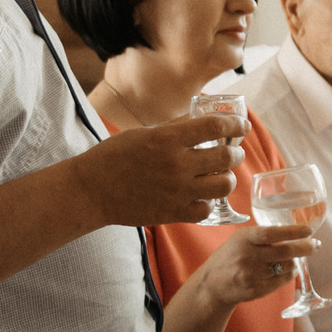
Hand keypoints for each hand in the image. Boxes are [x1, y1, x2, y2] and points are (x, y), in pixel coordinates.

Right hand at [73, 115, 242, 227]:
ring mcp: (177, 190)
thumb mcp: (143, 133)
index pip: (216, 127)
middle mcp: (176, 164)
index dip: (235, 125)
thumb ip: (174, 128)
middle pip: (226, 157)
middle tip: (232, 153)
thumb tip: (201, 119)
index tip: (241, 126)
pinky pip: (206, 208)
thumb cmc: (113, 157)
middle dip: (235, 153)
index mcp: (167, 139)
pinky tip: (201, 196)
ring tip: (221, 175)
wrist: (90, 190)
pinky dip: (208, 202)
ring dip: (227, 178)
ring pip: (224, 185)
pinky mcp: (173, 212)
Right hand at [190, 221, 320, 307]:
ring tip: (295, 259)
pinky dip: (289, 274)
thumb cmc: (230, 257)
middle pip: (284, 252)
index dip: (292, 232)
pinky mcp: (255, 290)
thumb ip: (262, 236)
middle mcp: (247, 256)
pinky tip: (286, 271)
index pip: (271, 233)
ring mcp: (251, 275)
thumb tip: (294, 232)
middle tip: (315, 245)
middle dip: (305, 248)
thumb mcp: (240, 239)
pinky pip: (281, 281)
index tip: (308, 230)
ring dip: (295, 262)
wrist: (211, 284)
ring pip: (286, 267)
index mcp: (244, 239)